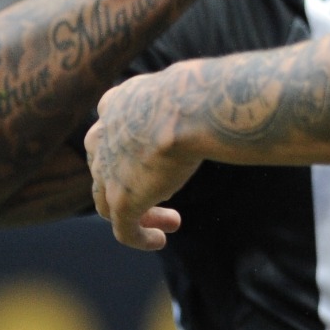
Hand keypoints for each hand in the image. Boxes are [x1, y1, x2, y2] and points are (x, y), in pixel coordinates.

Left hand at [86, 69, 197, 249]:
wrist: (187, 107)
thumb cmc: (198, 93)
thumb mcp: (184, 88)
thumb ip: (188, 99)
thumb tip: (226, 98)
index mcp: (117, 104)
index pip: (113, 130)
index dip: (131, 147)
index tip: (158, 156)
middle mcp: (103, 136)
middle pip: (106, 168)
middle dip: (132, 182)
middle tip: (165, 191)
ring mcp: (107, 171)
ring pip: (110, 202)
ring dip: (140, 213)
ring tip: (171, 222)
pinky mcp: (121, 200)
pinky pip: (123, 229)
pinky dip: (139, 237)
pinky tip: (160, 241)